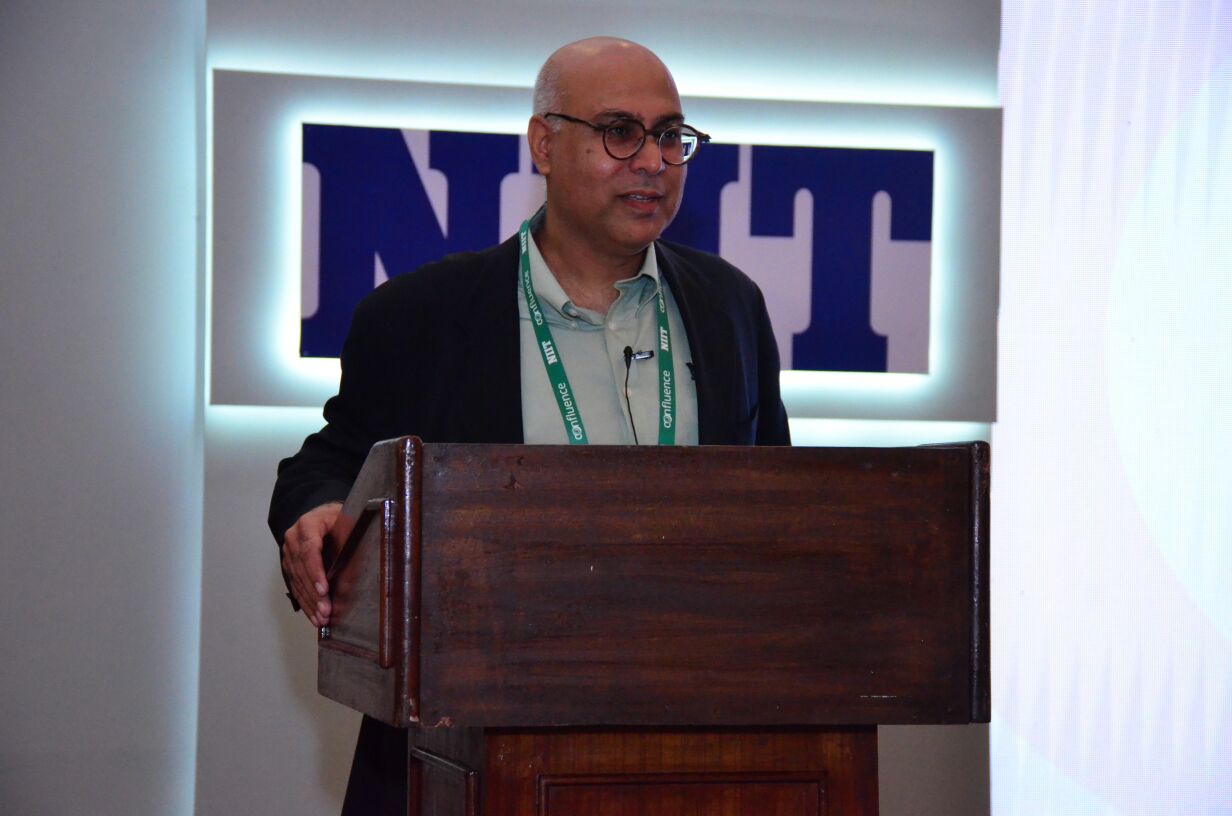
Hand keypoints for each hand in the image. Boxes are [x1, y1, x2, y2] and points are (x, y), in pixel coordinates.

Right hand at [281, 502, 341, 626]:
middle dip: (314, 593)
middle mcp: (293, 539)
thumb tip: (353, 572)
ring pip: (298, 581)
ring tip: (322, 618)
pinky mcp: (290, 566)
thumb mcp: (348, 522)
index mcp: (307, 524)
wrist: (326, 516)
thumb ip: (349, 543)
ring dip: (310, 602)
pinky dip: (306, 602)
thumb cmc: (340, 518)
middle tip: (325, 611)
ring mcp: (289, 553)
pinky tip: (314, 616)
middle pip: (302, 570)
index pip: (309, 551)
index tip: (324, 590)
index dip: (316, 572)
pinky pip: (296, 586)